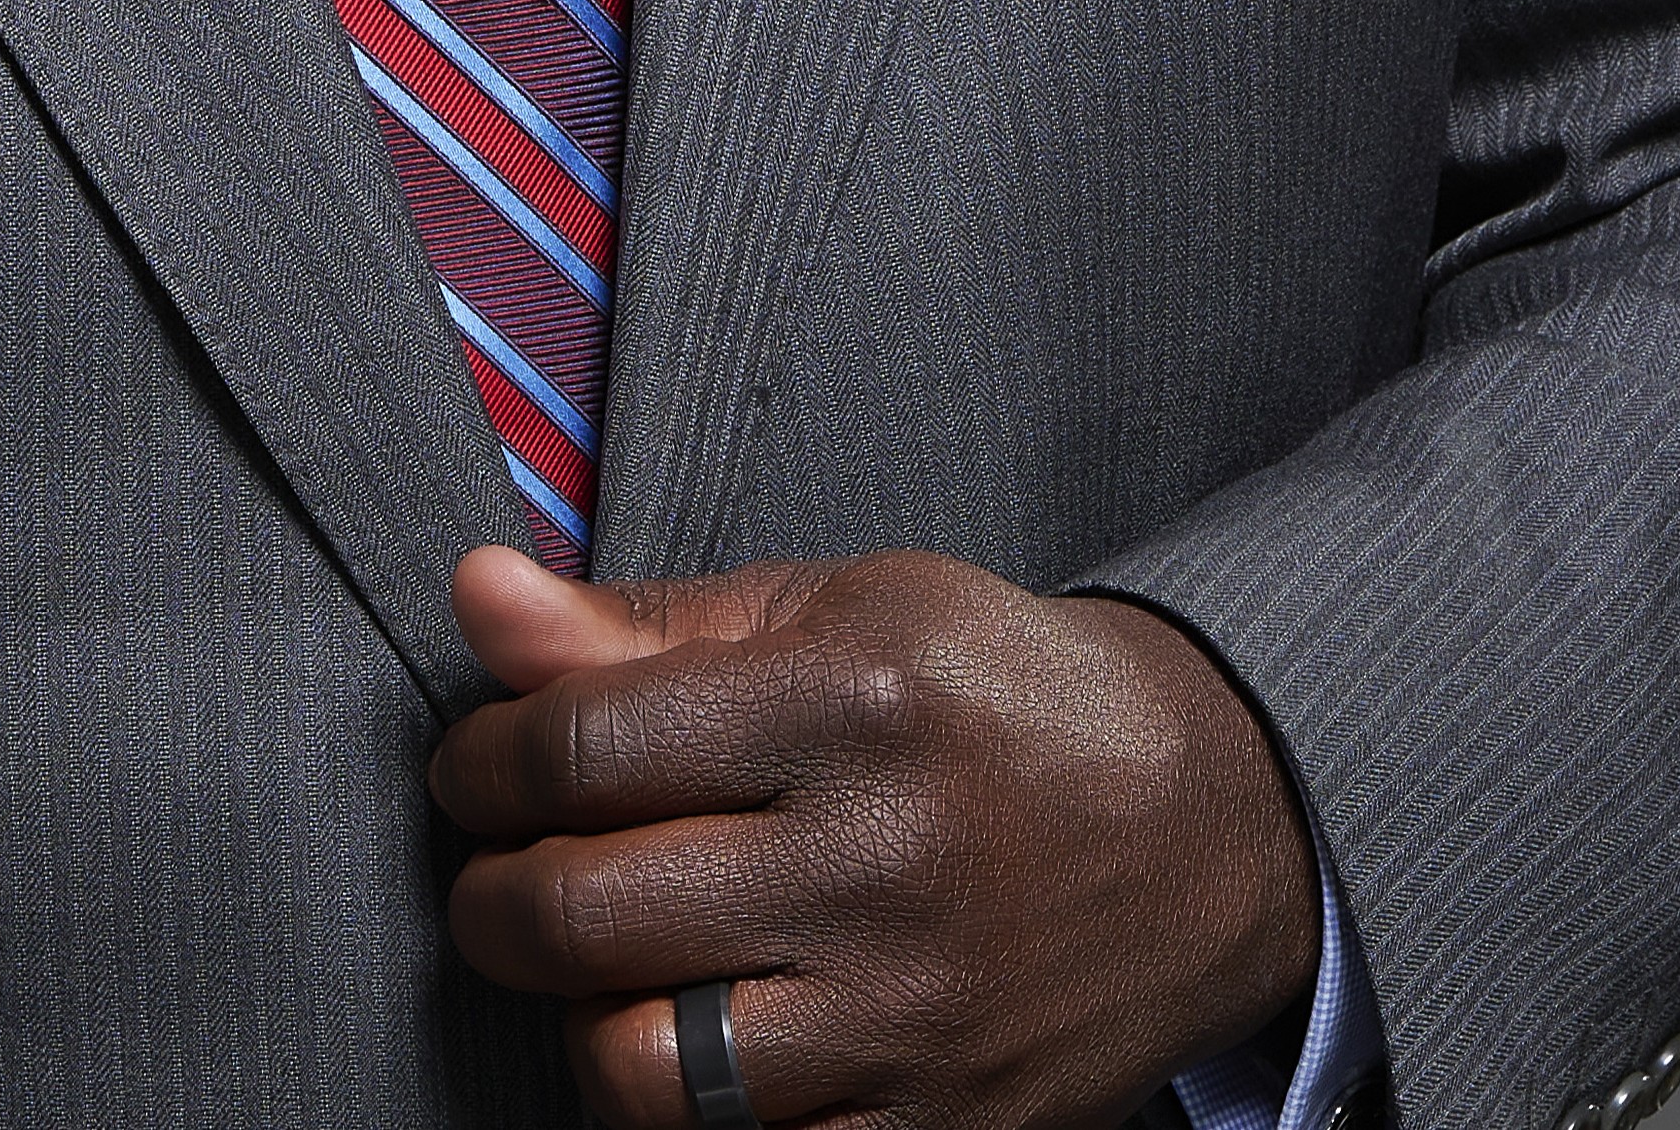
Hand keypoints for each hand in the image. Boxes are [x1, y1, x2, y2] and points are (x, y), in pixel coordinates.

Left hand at [429, 545, 1320, 1129]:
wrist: (1203, 827)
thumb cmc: (991, 695)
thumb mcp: (837, 606)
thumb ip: (646, 620)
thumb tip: (477, 599)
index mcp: (850, 702)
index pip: (582, 746)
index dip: (486, 758)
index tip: (476, 765)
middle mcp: (882, 864)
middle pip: (590, 913)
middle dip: (496, 899)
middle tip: (506, 871)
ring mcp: (916, 1017)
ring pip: (646, 1069)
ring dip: (580, 1019)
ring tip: (598, 965)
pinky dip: (691, 1111)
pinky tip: (697, 1035)